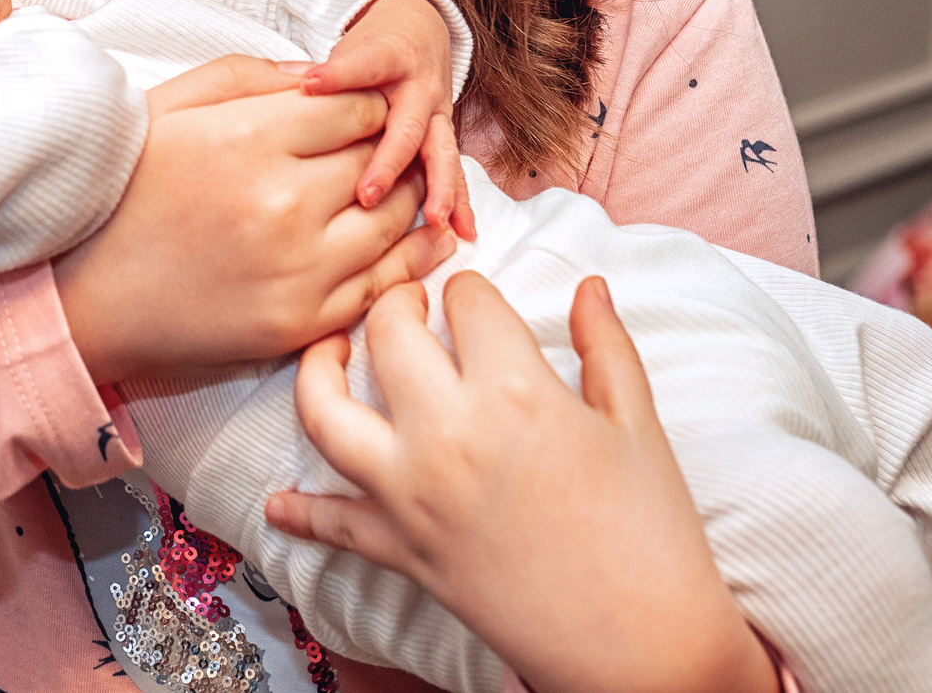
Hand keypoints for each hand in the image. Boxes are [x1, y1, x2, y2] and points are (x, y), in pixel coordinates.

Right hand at [53, 56, 450, 381]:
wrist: (83, 298)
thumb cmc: (120, 194)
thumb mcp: (169, 109)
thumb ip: (248, 78)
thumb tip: (322, 74)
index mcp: (247, 139)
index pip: (357, 107)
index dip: (366, 103)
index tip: (356, 111)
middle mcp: (282, 204)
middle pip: (383, 161)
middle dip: (391, 148)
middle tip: (387, 147)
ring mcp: (296, 271)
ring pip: (395, 221)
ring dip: (410, 199)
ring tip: (408, 187)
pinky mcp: (300, 324)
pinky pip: (382, 286)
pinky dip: (412, 260)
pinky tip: (425, 241)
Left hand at [264, 276, 776, 692]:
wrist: (641, 646)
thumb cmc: (653, 535)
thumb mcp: (638, 426)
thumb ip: (606, 346)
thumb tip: (589, 286)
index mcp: (516, 394)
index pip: (468, 301)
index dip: (471, 289)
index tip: (477, 300)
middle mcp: (449, 436)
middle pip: (388, 335)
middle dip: (396, 304)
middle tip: (411, 307)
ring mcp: (413, 495)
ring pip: (326, 413)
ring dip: (318, 371)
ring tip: (331, 351)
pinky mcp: (402, 550)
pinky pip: (333, 524)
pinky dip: (301, 512)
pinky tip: (278, 502)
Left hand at [304, 0, 472, 244]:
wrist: (419, 33)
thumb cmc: (371, 49)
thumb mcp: (347, 48)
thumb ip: (319, 71)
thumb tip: (284, 83)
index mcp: (389, 57)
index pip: (364, 64)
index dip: (338, 74)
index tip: (309, 84)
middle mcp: (419, 87)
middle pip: (406, 125)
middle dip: (389, 161)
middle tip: (367, 192)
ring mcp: (437, 114)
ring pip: (440, 152)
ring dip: (438, 188)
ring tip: (433, 220)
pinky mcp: (446, 136)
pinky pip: (455, 171)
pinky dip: (460, 203)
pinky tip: (463, 231)